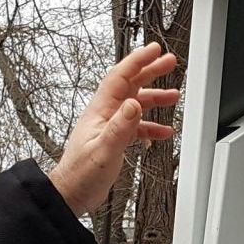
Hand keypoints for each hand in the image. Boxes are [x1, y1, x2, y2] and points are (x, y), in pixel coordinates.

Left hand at [49, 43, 180, 214]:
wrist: (71, 193)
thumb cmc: (80, 174)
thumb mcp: (103, 150)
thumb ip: (120, 127)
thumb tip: (134, 104)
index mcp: (100, 111)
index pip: (120, 77)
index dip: (137, 61)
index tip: (153, 50)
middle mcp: (105, 115)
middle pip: (130, 85)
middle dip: (150, 71)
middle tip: (169, 62)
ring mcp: (109, 126)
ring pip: (135, 104)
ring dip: (154, 98)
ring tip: (173, 95)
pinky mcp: (114, 140)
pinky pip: (136, 126)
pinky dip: (150, 126)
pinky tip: (162, 132)